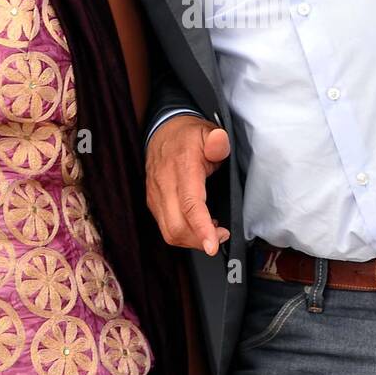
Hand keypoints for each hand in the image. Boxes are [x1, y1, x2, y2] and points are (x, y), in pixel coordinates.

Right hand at [146, 114, 230, 254]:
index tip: (212, 244)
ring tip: (212, 232)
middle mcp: (164, 185)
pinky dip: (184, 234)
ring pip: (170, 232)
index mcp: (181, 168)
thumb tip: (220, 143)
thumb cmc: (188, 136)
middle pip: (177, 227)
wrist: (163, 130)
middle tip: (222, 235)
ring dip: (193, 240)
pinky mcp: (153, 203)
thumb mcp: (208, 131)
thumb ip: (217, 140)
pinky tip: (199, 226)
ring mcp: (156, 196)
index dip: (201, 227)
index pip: (189, 204)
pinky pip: (166, 228)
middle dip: (200, 240)